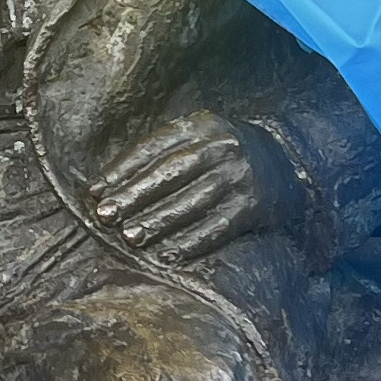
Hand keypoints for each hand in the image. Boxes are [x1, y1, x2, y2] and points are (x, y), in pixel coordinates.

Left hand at [85, 113, 284, 260]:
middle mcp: (222, 146)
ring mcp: (240, 174)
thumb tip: (103, 187)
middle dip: (134, 196)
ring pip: (192, 201)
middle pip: (171, 173)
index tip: (95, 192)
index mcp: (201, 125)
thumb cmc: (222, 155)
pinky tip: (168, 255)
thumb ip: (158, 155)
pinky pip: (218, 226)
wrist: (286, 162)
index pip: (154, 147)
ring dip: (158, 222)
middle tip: (105, 216)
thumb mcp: (196, 140)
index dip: (121, 170)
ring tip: (130, 237)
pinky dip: (191, 242)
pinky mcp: (254, 204)